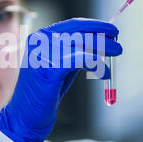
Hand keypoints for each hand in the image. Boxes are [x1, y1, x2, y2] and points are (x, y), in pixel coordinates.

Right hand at [0, 18, 122, 141]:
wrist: (24, 117)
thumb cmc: (44, 92)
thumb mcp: (58, 65)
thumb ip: (74, 51)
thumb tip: (101, 40)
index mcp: (40, 37)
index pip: (73, 25)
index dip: (95, 26)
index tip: (112, 30)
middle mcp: (39, 42)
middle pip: (79, 31)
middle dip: (102, 35)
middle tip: (118, 43)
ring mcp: (43, 54)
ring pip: (82, 44)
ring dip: (104, 48)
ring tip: (116, 54)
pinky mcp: (49, 70)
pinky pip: (81, 60)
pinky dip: (97, 64)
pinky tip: (104, 73)